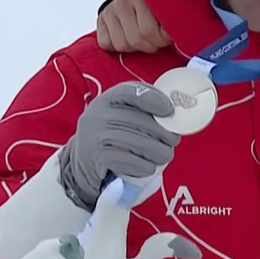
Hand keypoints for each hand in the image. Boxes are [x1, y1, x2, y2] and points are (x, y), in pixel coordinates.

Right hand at [58, 82, 179, 210]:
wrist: (84, 162)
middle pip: (144, 122)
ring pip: (143, 144)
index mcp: (109, 99)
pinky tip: (147, 166)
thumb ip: (146, 108)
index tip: (169, 111)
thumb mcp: (124, 114)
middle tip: (172, 142)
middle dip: (166, 135)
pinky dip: (146, 167)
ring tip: (163, 155)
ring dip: (160, 153)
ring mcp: (96, 136)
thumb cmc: (114, 134)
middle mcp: (99, 114)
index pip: (132, 92)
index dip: (155, 100)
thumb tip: (176, 115)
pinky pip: (134, 162)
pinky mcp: (98, 158)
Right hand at [96, 0, 171, 53]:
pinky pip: (105, 42)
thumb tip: (178, 35)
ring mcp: (110, 9)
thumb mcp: (171, 5)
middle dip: (151, 45)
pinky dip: (117, 46)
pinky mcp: (101, 17)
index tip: (169, 36)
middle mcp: (122, 1)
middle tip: (158, 39)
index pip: (149, 31)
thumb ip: (173, 20)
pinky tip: (129, 38)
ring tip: (144, 38)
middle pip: (135, 39)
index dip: (162, 39)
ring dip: (135, 47)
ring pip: (121, 44)